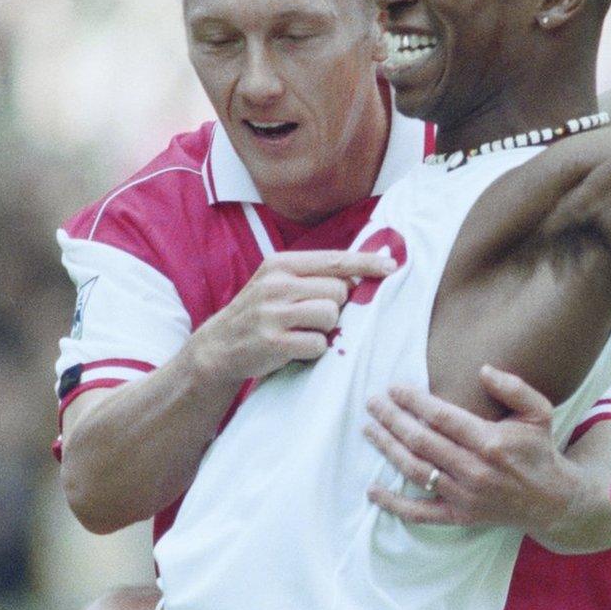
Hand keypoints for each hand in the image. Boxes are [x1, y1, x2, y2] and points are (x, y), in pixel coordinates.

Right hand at [189, 249, 395, 381]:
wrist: (219, 346)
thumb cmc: (261, 313)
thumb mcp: (278, 283)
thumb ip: (313, 276)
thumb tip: (362, 273)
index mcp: (280, 264)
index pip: (334, 259)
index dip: (366, 263)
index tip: (392, 265)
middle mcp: (276, 284)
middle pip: (338, 290)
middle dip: (336, 306)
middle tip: (314, 316)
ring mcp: (273, 313)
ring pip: (330, 315)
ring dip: (326, 329)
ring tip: (303, 331)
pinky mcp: (273, 342)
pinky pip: (318, 344)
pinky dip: (314, 350)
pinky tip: (295, 347)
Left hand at [362, 365, 586, 531]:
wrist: (551, 501)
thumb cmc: (539, 450)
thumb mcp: (539, 412)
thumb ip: (513, 388)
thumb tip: (482, 369)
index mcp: (491, 442)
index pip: (442, 417)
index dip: (414, 401)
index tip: (394, 388)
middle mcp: (474, 470)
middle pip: (422, 441)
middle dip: (392, 420)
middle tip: (372, 403)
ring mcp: (464, 496)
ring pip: (416, 471)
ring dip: (388, 449)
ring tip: (369, 429)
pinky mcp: (459, 516)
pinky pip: (420, 513)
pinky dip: (393, 504)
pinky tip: (372, 490)